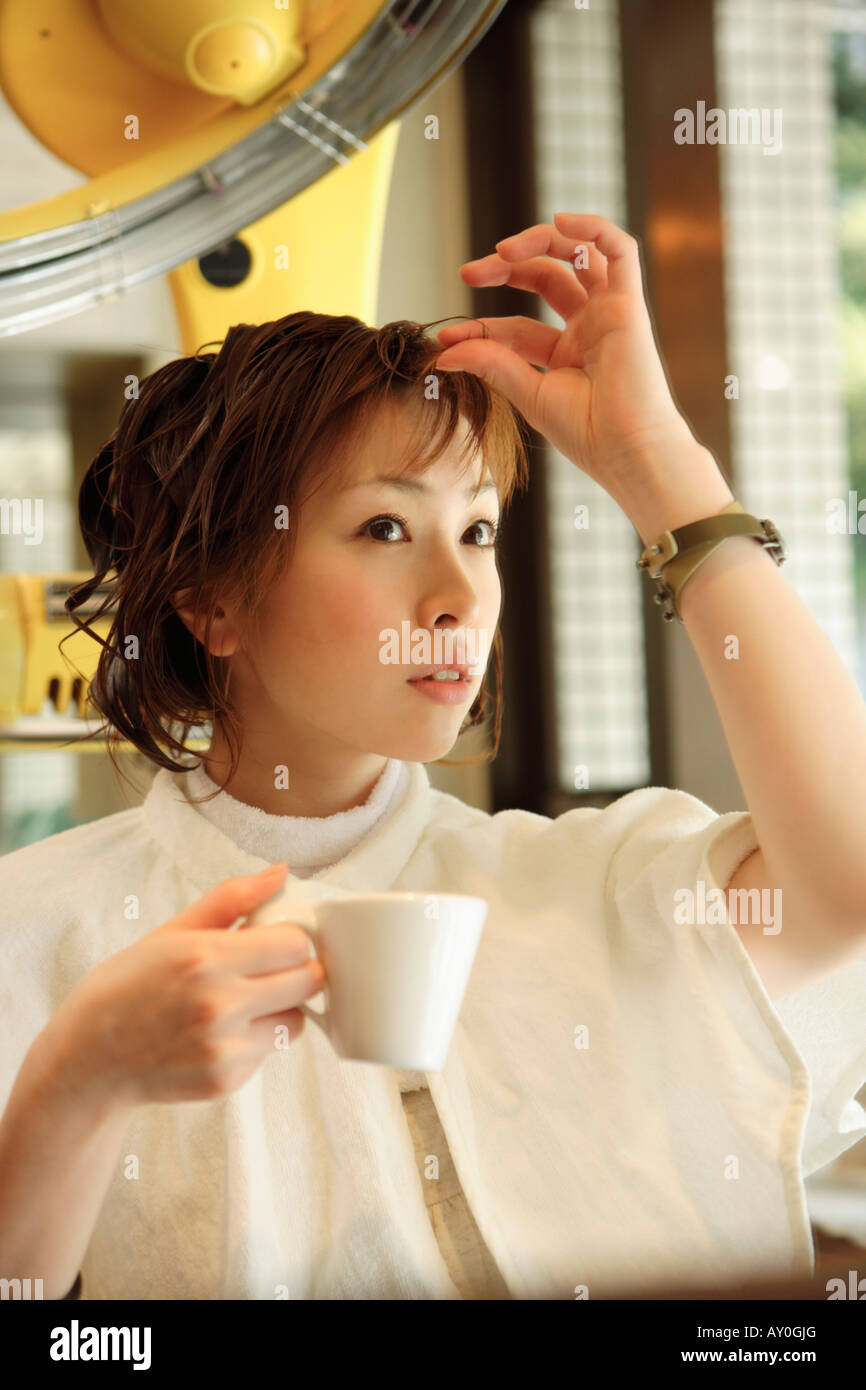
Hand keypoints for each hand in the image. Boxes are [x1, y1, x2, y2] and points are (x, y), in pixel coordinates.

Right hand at [36, 866, 325, 1110]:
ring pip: (296, 1020)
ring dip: (280, 1009)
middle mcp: (219, 1005)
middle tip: (270, 969)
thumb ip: (233, 899)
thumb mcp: (172, 932)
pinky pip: (269, 1052)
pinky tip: (218, 1033)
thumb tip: (283, 872)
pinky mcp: (226, 1080)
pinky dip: (255, 1040)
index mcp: (206, 958)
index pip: (295, 943)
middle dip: (297, 970)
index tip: (275, 940)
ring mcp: (224, 1048)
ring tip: (241, 1003)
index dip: (291, 939)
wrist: (89, 1059)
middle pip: (309, 982)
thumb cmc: (127, 986)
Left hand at [434, 212, 698, 492]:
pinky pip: (620, 250)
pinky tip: (559, 220)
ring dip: (539, 242)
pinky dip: (593, 227)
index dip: (480, 327)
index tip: (448, 338)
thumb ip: (492, 365)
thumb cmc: (588, 434)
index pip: (516, 326)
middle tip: (468, 274)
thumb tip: (444, 354)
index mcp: (566, 353)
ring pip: (577, 255)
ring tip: (502, 252)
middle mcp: (588, 327)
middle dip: (504, 270)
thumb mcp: (529, 393)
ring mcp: (609, 313)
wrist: (628, 451)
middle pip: (544, 277)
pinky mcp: (630, 304)